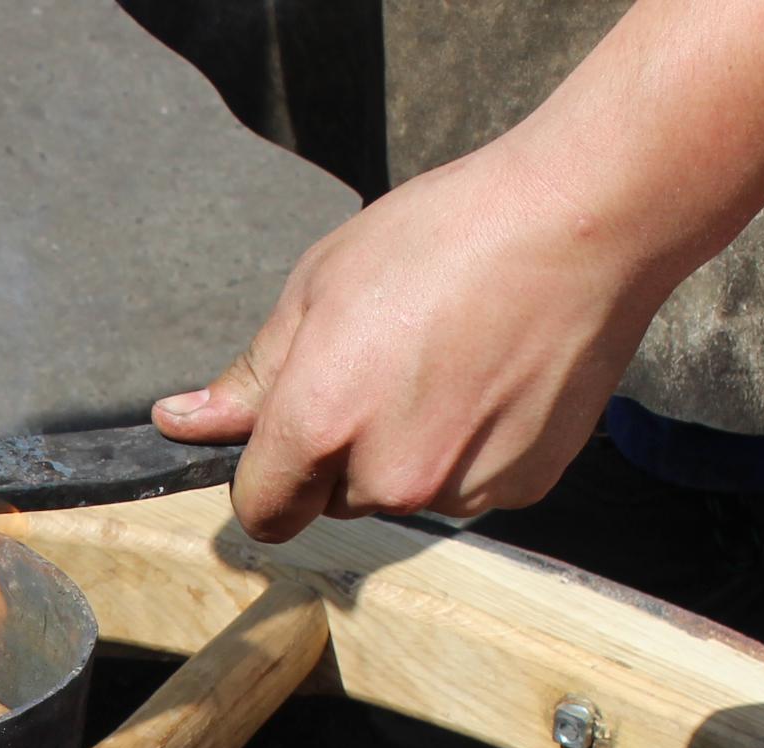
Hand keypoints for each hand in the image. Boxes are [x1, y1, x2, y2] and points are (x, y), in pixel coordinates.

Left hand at [154, 141, 677, 541]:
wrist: (583, 222)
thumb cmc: (447, 236)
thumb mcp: (321, 286)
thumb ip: (252, 376)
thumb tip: (180, 423)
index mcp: (322, 423)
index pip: (261, 510)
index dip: (267, 477)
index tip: (286, 441)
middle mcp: (389, 474)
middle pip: (333, 500)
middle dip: (342, 452)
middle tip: (386, 364)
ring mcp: (460, 488)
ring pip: (403, 493)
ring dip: (409, 450)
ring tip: (447, 361)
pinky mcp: (519, 488)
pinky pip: (467, 487)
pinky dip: (472, 449)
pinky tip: (493, 379)